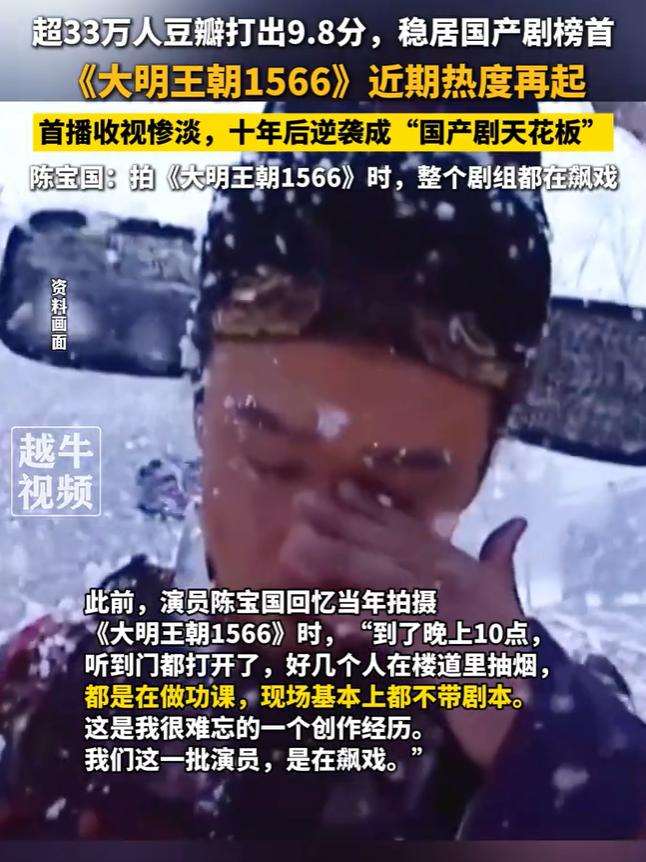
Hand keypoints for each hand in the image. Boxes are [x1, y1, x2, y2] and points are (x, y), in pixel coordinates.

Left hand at [280, 480, 528, 766]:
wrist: (520, 687)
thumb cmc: (506, 636)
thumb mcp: (504, 588)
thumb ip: (501, 552)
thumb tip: (518, 521)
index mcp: (452, 560)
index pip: (405, 527)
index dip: (371, 507)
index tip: (341, 487)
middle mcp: (437, 575)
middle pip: (379, 543)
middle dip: (337, 521)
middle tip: (300, 502)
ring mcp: (426, 605)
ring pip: (371, 577)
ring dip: (331, 561)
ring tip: (292, 548)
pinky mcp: (418, 642)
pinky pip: (379, 627)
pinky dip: (353, 619)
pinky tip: (321, 612)